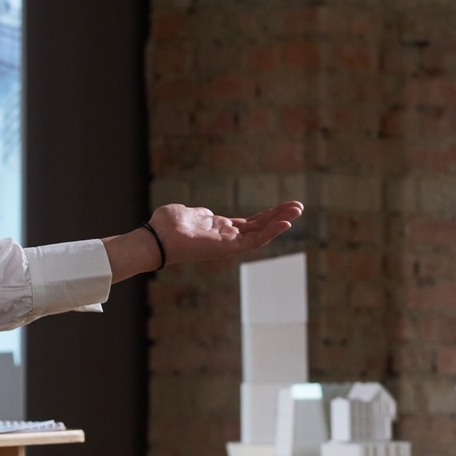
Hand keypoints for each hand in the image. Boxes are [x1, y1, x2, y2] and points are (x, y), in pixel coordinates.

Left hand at [104, 201, 303, 279]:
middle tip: (299, 207)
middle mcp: (226, 237)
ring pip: (260, 233)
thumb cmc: (166, 225)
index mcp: (219, 228)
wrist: (156, 238)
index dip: (266, 216)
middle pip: (259, 226)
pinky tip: (285, 224)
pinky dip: (270, 233)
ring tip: (297, 212)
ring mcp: (228, 243)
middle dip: (279, 216)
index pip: (248, 223)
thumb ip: (200, 214)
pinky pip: (253, 241)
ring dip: (279, 222)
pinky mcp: (228, 248)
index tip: (283, 207)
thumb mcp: (187, 214)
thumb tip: (205, 214)